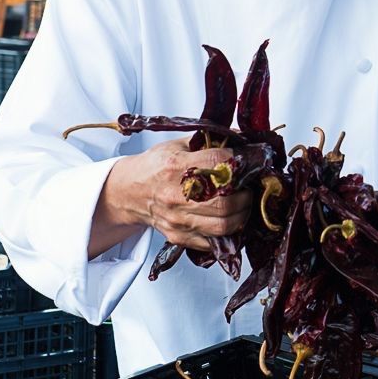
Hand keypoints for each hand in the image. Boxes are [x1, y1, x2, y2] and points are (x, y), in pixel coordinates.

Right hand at [89, 138, 253, 257]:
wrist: (129, 191)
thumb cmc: (155, 167)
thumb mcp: (178, 145)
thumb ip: (210, 140)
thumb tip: (243, 135)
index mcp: (176, 166)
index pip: (219, 164)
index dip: (239, 163)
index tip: (247, 163)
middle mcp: (175, 195)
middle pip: (225, 201)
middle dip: (245, 195)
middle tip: (248, 189)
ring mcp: (177, 219)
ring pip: (223, 225)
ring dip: (241, 215)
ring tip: (243, 205)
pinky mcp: (178, 236)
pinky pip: (212, 243)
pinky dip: (228, 233)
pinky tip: (230, 220)